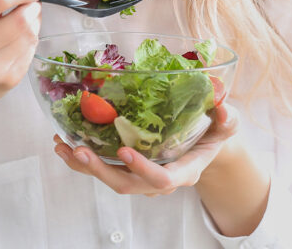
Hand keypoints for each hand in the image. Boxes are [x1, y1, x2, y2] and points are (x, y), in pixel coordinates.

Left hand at [52, 102, 240, 195]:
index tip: (124, 151)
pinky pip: (103, 169)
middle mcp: (159, 180)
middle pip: (127, 185)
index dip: (143, 169)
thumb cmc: (215, 133)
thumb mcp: (228, 124)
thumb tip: (222, 105)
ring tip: (63, 146)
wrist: (205, 144)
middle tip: (80, 151)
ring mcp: (141, 177)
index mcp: (184, 171)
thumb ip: (228, 117)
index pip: (162, 179)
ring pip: (110, 179)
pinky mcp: (128, 169)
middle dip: (101, 170)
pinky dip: (82, 159)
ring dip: (84, 166)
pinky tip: (64, 143)